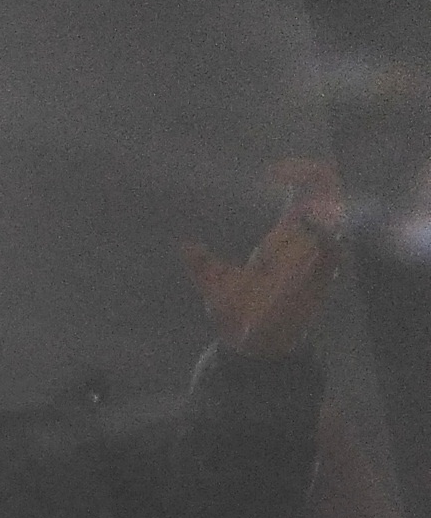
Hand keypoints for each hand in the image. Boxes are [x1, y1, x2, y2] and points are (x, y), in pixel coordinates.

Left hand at [182, 158, 345, 357]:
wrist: (249, 347)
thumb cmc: (233, 315)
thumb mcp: (214, 286)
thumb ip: (202, 265)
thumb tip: (185, 245)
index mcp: (280, 239)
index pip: (301, 196)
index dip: (297, 175)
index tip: (274, 170)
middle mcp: (301, 245)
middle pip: (325, 201)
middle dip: (319, 181)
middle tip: (303, 173)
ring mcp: (312, 261)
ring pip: (333, 223)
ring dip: (324, 208)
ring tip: (306, 204)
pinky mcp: (319, 280)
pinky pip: (331, 255)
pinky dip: (326, 241)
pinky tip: (313, 232)